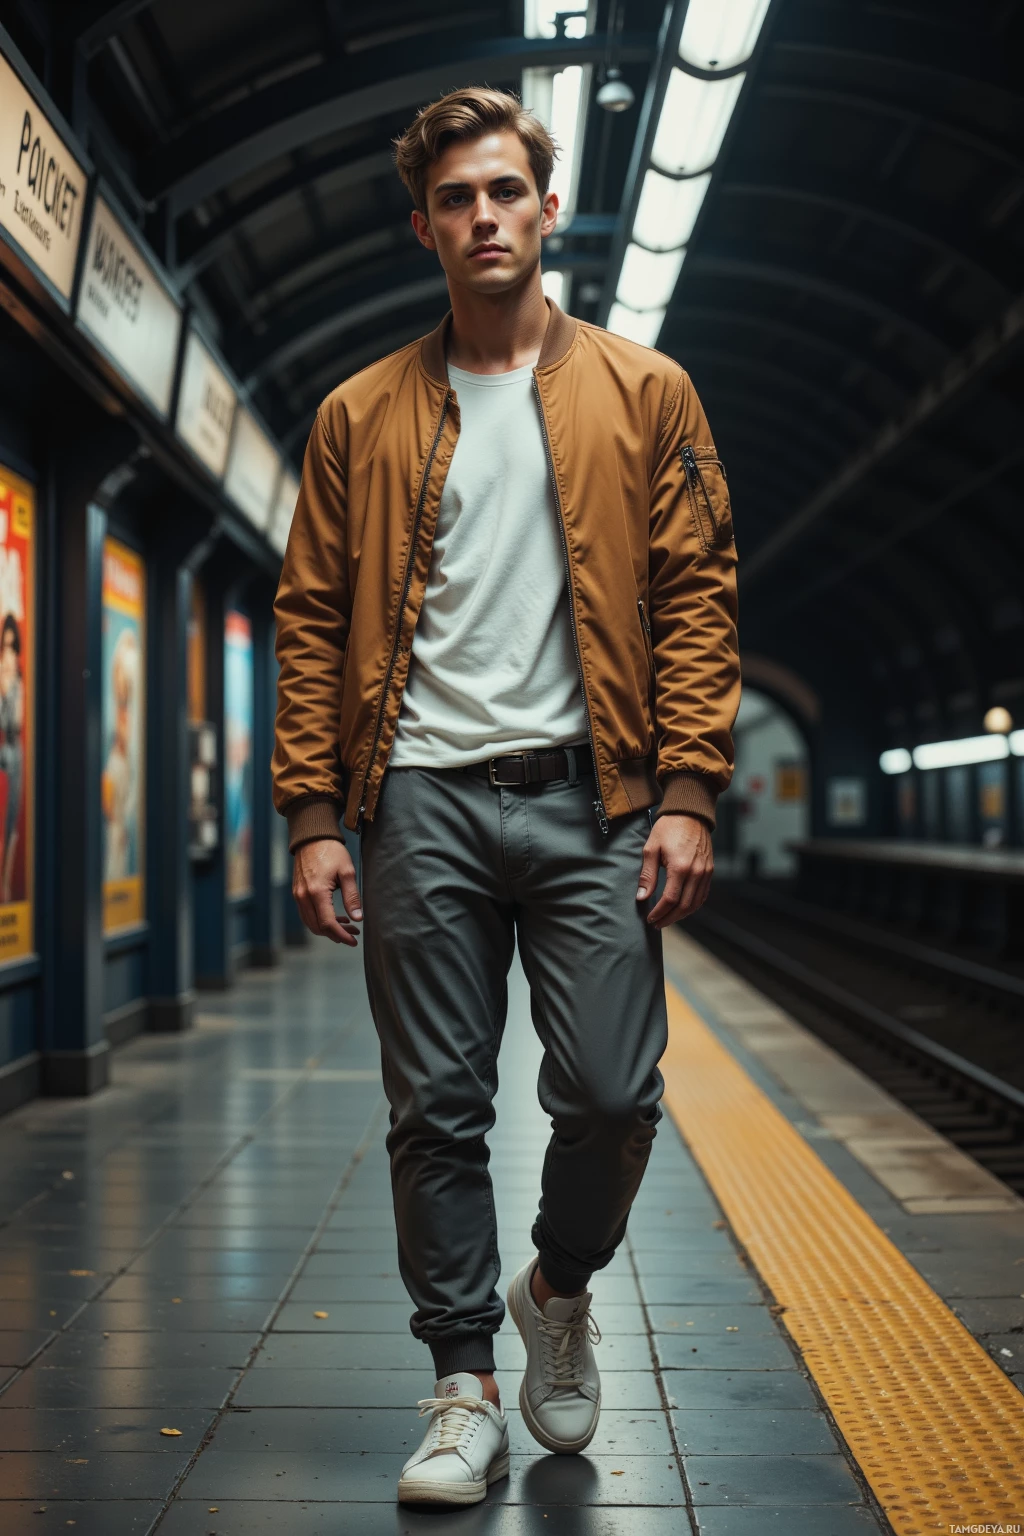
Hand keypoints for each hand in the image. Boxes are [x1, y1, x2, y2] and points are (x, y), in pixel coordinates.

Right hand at [293, 838, 362, 945]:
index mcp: (317, 892)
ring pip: (310, 923)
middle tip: (354, 933)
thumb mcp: (347, 872)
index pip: (328, 923)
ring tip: (347, 926)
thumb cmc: (332, 852)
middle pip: (317, 927)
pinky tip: (335, 917)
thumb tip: (358, 918)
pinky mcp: (297, 893)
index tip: (354, 940)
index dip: (341, 935)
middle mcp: (303, 896)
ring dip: (328, 929)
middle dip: (336, 935)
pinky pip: (306, 914)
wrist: (312, 837)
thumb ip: (352, 896)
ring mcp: (298, 895)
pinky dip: (319, 920)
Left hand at [636, 814, 712, 928]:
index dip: (659, 913)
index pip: (670, 899)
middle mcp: (696, 872)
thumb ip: (647, 875)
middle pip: (684, 906)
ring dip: (681, 915)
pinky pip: (703, 895)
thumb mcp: (651, 848)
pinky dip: (693, 906)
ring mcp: (706, 872)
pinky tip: (682, 908)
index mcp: (680, 867)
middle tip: (657, 923)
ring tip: (668, 918)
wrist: (690, 813)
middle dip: (669, 918)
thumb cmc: (668, 828)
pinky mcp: (710, 871)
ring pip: (695, 903)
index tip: (650, 918)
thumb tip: (641, 897)